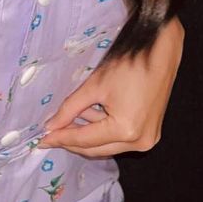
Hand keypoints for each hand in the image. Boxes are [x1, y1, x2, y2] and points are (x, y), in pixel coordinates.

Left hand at [37, 15, 184, 156]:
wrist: (161, 52)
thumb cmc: (129, 64)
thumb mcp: (95, 86)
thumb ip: (70, 108)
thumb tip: (51, 126)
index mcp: (125, 130)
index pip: (84, 140)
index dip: (60, 138)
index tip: (41, 139)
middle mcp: (138, 142)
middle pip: (96, 148)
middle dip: (72, 140)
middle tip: (51, 133)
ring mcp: (147, 140)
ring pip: (107, 146)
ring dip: (87, 134)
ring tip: (71, 117)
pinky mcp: (150, 133)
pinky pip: (119, 139)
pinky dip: (103, 130)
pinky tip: (91, 115)